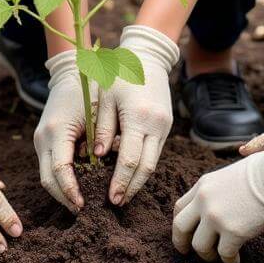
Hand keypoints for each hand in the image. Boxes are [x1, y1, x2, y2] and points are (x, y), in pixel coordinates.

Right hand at [33, 51, 94, 211]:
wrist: (70, 74)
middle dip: (63, 197)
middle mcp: (43, 137)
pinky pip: (47, 166)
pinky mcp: (41, 139)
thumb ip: (102, 142)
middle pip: (47, 180)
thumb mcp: (98, 116)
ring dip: (60, 191)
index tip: (84, 205)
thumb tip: (109, 171)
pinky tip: (73, 187)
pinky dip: (58, 180)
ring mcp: (39, 139)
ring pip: (44, 176)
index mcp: (57, 130)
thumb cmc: (90, 92)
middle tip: (80, 209)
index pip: (60, 171)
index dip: (71, 191)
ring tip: (78, 202)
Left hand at [93, 25, 179, 205]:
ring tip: (123, 194)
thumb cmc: (120, 75)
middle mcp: (155, 125)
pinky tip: (131, 175)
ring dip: (139, 181)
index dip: (120, 182)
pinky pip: (155, 153)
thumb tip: (97, 156)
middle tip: (117, 204)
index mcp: (138, 117)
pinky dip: (144, 167)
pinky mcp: (166, 126)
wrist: (148, 58)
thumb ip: (102, 127)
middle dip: (131, 188)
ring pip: (153, 163)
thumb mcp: (106, 97)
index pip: (129, 159)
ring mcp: (163, 126)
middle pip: (145, 167)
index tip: (110, 198)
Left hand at [172, 139, 263, 262]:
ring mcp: (217, 217)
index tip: (185, 233)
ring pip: (199, 246)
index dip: (180, 223)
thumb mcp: (229, 174)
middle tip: (187, 252)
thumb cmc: (260, 172)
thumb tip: (218, 206)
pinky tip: (235, 260)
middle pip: (180, 227)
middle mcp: (204, 200)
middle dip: (181, 243)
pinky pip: (224, 255)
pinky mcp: (233, 232)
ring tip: (218, 256)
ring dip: (207, 255)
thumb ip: (216, 190)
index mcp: (203, 184)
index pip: (179, 207)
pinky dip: (229, 261)